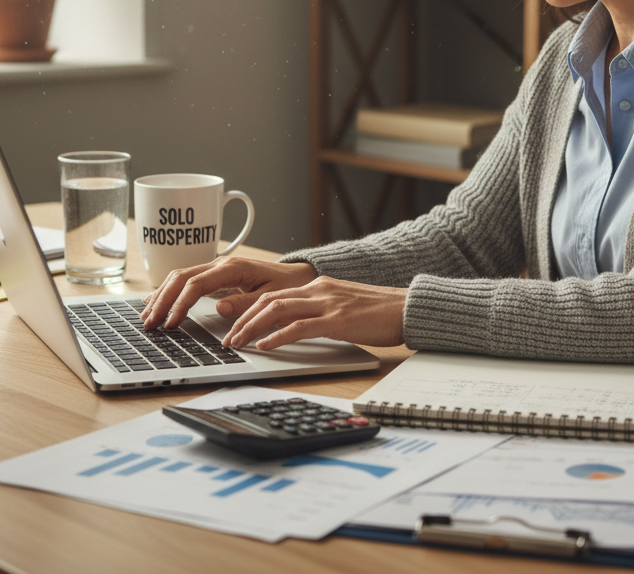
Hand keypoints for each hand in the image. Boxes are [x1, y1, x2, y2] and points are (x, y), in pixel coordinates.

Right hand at [141, 256, 316, 329]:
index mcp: (232, 268)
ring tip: (146, 316)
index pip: (196, 284)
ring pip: (180, 277)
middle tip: (149, 323)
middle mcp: (220, 265)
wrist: (296, 275)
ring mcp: (216, 269)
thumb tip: (219, 308)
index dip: (180, 304)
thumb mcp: (271, 297)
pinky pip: (186, 281)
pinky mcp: (214, 276)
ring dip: (161, 296)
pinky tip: (157, 302)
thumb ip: (246, 303)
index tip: (170, 323)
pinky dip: (169, 292)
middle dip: (162, 300)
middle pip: (181, 278)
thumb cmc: (286, 286)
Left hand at [220, 276, 407, 350]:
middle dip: (243, 320)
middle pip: (269, 300)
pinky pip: (300, 327)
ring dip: (252, 328)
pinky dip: (277, 337)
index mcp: (318, 286)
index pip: (273, 295)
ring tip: (237, 344)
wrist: (406, 308)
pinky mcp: (337, 320)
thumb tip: (290, 327)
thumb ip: (317, 312)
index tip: (233, 326)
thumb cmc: (377, 312)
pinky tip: (264, 347)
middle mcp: (318, 290)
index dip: (248, 310)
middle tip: (227, 339)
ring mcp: (327, 304)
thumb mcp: (341, 306)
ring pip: (277, 310)